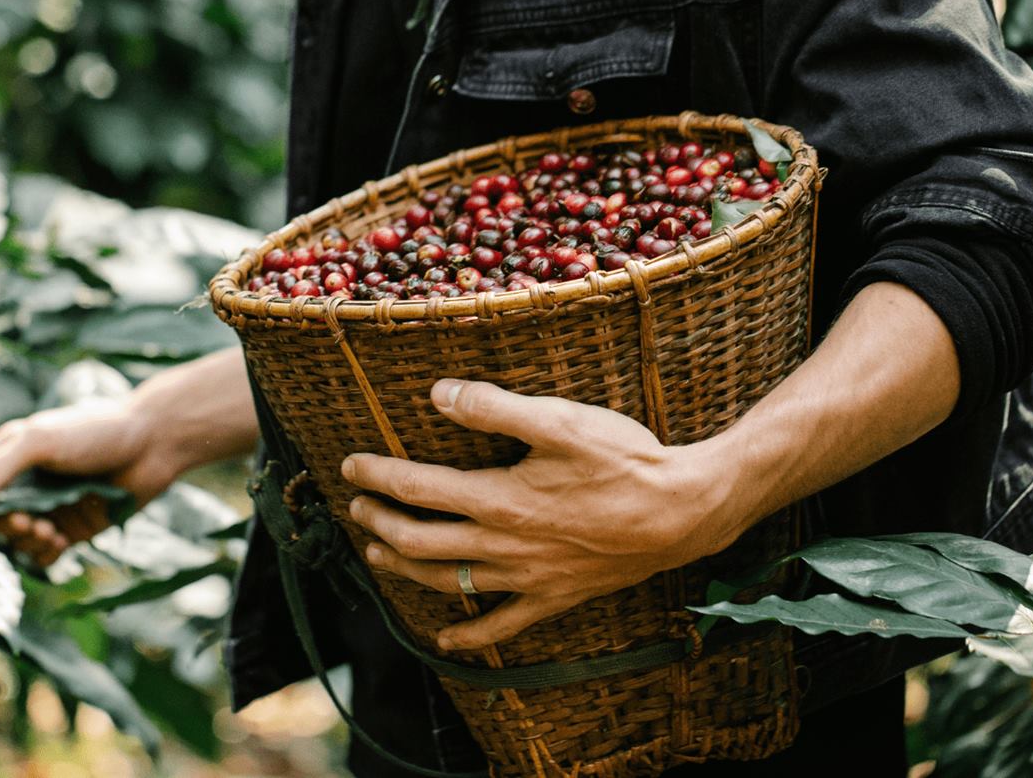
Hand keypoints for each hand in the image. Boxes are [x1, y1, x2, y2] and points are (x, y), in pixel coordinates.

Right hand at [0, 398, 181, 566]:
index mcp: (11, 459)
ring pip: (21, 541)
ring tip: (49, 531)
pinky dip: (47, 554)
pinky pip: (48, 554)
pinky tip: (60, 541)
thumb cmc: (93, 430)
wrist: (153, 441)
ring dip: (27, 543)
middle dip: (8, 528)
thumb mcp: (40, 440)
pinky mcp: (75, 528)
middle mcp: (28, 486)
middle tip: (30, 522)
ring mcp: (51, 508)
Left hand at [342, 379, 742, 650]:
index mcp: (499, 499)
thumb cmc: (624, 461)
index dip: (378, 476)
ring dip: (405, 569)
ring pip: (449, 582)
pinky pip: (502, 627)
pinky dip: (468, 636)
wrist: (683, 513)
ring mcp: (528, 578)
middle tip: (356, 509)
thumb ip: (494, 407)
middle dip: (380, 524)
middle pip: (421, 540)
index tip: (350, 466)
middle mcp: (505, 545)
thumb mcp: (559, 420)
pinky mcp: (555, 597)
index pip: (418, 488)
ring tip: (377, 556)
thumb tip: (438, 393)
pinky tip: (445, 639)